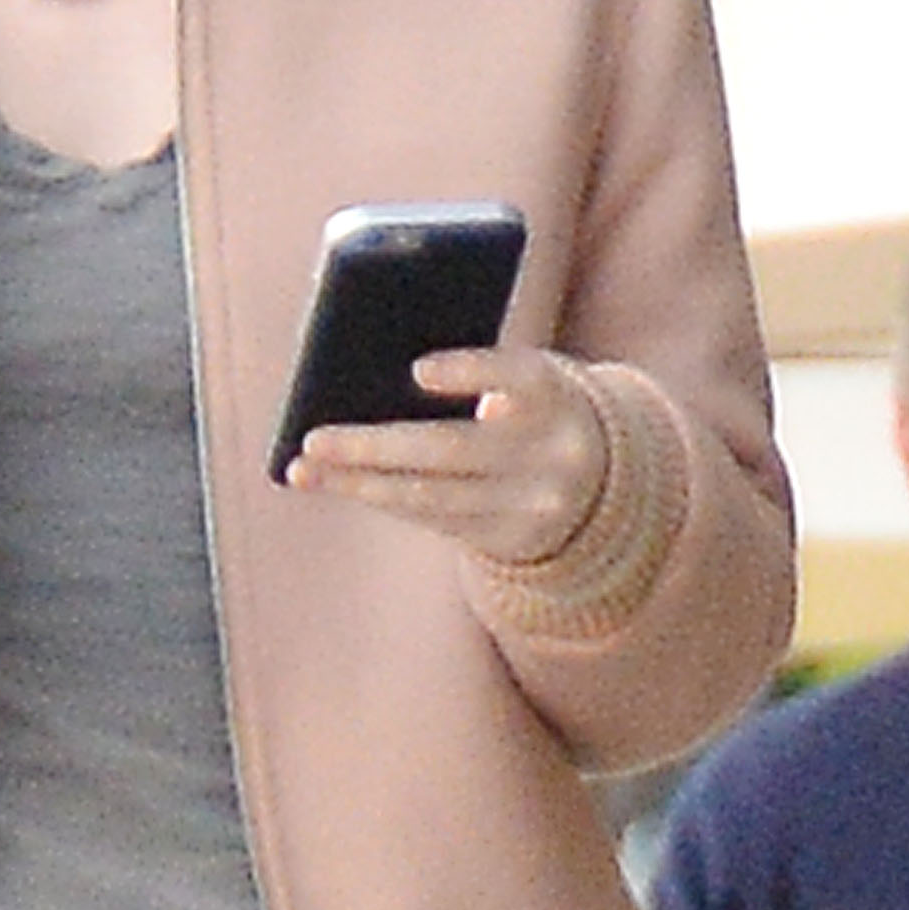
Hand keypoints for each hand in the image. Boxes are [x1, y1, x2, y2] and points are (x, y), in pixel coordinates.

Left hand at [284, 344, 607, 565]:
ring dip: (359, 484)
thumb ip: (473, 372)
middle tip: (313, 440)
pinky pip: (432, 518)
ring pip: (431, 496)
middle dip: (375, 446)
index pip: (517, 377)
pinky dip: (381, 498)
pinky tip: (340, 484)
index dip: (470, 372)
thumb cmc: (532, 406)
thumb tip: (378, 378)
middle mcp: (549, 453)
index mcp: (554, 393)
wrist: (605, 482)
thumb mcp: (523, 380)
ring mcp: (530, 504)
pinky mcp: (508, 538)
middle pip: (452, 449)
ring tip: (304, 471)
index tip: (418, 371)